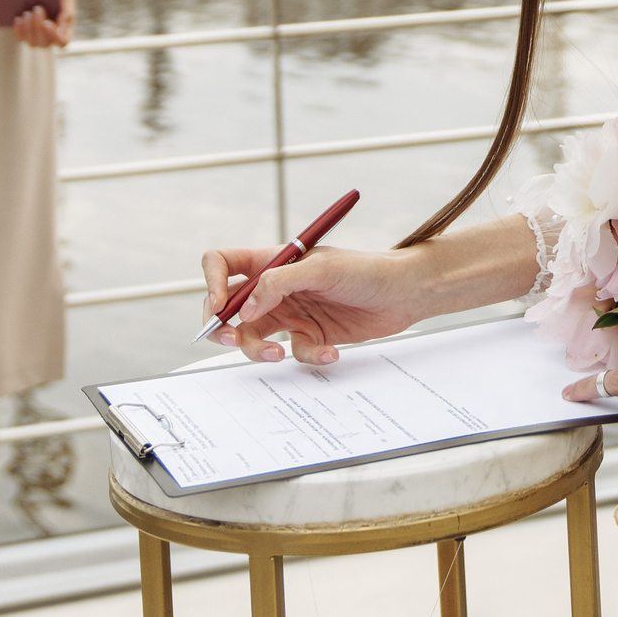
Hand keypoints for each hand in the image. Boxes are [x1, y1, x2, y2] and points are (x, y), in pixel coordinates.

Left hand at [13, 0, 76, 47]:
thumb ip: (67, 10)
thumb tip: (60, 26)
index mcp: (66, 27)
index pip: (63, 42)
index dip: (55, 37)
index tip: (47, 23)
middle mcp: (52, 35)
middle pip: (45, 43)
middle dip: (38, 27)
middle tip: (37, 8)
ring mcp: (38, 35)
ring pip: (32, 43)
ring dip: (28, 29)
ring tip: (27, 13)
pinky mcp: (26, 32)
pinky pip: (21, 38)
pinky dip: (19, 30)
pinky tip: (18, 18)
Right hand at [199, 244, 431, 363]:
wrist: (405, 293)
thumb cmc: (367, 269)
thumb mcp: (322, 268)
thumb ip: (278, 284)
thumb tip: (243, 309)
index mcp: (273, 261)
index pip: (223, 263)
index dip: (212, 283)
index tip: (219, 307)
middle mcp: (276, 287)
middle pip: (229, 308)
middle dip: (223, 327)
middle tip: (233, 339)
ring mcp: (292, 313)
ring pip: (254, 337)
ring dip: (257, 350)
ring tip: (278, 354)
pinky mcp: (310, 335)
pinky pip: (294, 352)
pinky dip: (307, 356)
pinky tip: (329, 350)